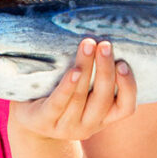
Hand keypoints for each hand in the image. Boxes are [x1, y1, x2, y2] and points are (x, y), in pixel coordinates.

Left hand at [9, 39, 137, 141]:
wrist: (27, 120)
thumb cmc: (62, 95)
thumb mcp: (84, 91)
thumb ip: (97, 73)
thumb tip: (107, 31)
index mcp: (104, 117)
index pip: (126, 107)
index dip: (128, 87)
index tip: (123, 63)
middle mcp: (88, 125)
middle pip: (103, 98)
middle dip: (105, 69)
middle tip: (105, 44)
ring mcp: (66, 126)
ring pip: (80, 97)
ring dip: (87, 68)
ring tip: (88, 45)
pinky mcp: (44, 121)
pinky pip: (58, 103)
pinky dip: (68, 86)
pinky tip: (74, 70)